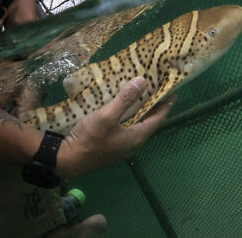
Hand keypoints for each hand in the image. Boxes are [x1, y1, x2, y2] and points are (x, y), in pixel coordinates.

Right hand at [55, 76, 175, 177]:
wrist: (69, 160)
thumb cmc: (90, 138)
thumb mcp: (107, 116)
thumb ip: (125, 99)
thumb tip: (142, 81)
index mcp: (136, 137)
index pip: (157, 119)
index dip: (165, 106)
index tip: (173, 93)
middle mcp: (132, 144)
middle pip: (148, 123)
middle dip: (154, 108)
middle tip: (156, 92)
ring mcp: (121, 148)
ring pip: (137, 127)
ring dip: (141, 113)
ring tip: (140, 99)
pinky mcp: (111, 148)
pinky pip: (126, 130)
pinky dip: (129, 118)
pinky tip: (121, 112)